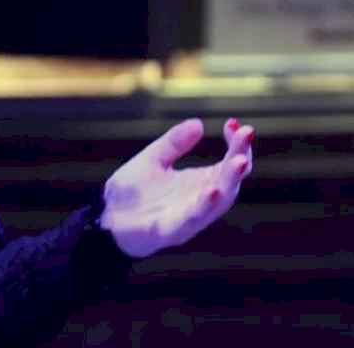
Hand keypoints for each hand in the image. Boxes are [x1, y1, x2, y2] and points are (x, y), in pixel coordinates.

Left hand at [100, 118, 253, 257]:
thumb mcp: (153, 159)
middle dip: (241, 158)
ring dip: (230, 181)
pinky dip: (202, 207)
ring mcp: (187, 217)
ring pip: (217, 203)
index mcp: (201, 183)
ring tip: (239, 161)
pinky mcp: (168, 230)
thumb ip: (174, 143)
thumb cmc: (133, 191)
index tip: (234, 122)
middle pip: (231, 181)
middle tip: (247, 134)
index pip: (231, 164)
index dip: (237, 144)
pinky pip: (189, 221)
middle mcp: (201, 201)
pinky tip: (211, 190)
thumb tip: (198, 123)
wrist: (107, 217)